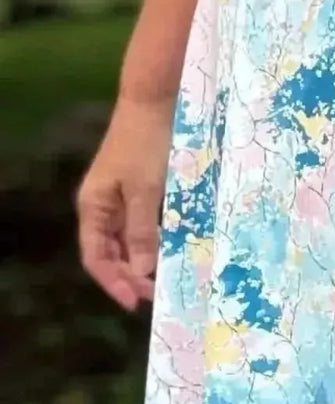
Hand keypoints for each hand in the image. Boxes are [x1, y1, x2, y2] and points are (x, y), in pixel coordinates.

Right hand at [76, 93, 174, 311]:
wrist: (156, 101)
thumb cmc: (147, 143)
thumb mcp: (146, 189)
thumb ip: (142, 230)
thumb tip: (141, 272)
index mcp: (94, 207)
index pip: (96, 257)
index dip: (113, 282)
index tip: (135, 302)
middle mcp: (103, 206)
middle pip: (111, 252)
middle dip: (130, 276)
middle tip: (157, 295)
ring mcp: (121, 197)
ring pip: (129, 241)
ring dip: (143, 262)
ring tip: (164, 281)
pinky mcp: (141, 189)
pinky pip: (144, 225)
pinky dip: (155, 241)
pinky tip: (171, 252)